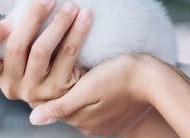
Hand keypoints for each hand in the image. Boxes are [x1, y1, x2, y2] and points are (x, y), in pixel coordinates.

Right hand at [0, 0, 92, 105]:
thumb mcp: (15, 53)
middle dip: (32, 18)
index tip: (7, 20)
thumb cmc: (35, 62)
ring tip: (70, 5)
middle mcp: (13, 86)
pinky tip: (85, 16)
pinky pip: (68, 55)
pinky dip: (77, 32)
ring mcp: (37, 90)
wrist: (67, 89)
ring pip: (42, 50)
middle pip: (16, 47)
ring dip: (58, 23)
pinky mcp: (61, 89)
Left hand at [29, 54, 159, 136]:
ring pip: (82, 102)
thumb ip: (61, 107)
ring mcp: (106, 121)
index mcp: (81, 120)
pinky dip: (91, 91)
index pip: (55, 104)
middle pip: (68, 103)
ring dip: (77, 88)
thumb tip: (32, 120)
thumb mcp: (88, 90)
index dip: (49, 84)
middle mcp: (92, 125)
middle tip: (62, 64)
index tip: (48, 67)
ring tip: (80, 70)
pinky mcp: (117, 114)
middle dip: (63, 86)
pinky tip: (95, 78)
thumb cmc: (121, 78)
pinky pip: (96, 103)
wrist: (157, 80)